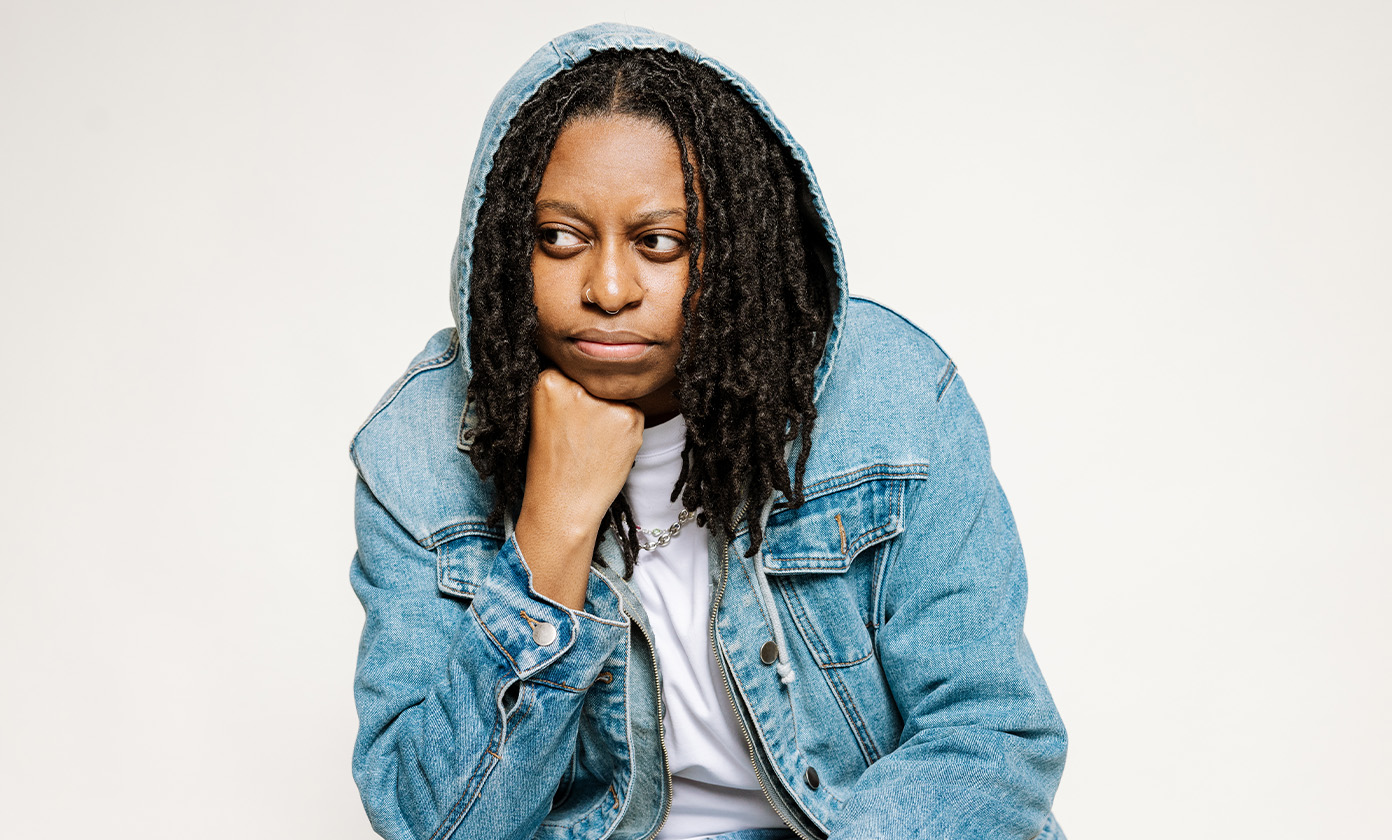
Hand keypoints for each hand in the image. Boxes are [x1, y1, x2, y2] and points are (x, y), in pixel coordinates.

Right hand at [514, 368, 643, 608]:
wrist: (563, 505)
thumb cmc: (550, 466)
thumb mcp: (541, 417)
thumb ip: (561, 391)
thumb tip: (588, 371)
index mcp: (547, 381)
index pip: (571, 369)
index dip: (574, 391)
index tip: (569, 413)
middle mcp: (575, 385)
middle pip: (595, 381)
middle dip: (594, 401)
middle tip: (582, 435)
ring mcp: (604, 401)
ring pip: (616, 397)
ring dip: (611, 415)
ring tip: (593, 445)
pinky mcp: (629, 417)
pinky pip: (633, 414)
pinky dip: (626, 431)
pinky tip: (608, 450)